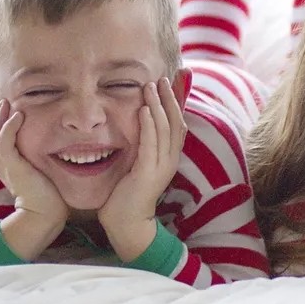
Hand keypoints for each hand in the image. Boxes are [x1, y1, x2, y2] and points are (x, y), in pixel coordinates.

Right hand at [0, 98, 67, 223]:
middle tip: (2, 102)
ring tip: (10, 107)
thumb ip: (25, 151)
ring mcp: (4, 164)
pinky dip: (9, 127)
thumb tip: (29, 134)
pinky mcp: (15, 167)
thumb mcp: (30, 163)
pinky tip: (20, 116)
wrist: (46, 211)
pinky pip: (3, 143)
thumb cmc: (44, 188)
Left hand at [99, 78, 186, 249]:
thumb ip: (141, 148)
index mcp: (168, 158)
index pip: (177, 125)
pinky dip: (148, 125)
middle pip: (175, 123)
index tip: (170, 83)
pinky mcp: (147, 173)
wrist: (127, 225)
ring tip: (151, 87)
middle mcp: (169, 160)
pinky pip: (150, 144)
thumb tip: (137, 129)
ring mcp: (160, 167)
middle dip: (170, 99)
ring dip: (158, 106)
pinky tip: (144, 110)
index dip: (176, 103)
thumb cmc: (128, 196)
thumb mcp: (138, 166)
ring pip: (165, 130)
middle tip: (162, 78)